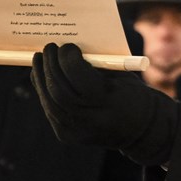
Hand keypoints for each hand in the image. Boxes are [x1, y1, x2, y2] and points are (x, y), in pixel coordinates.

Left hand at [31, 43, 176, 164]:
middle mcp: (89, 118)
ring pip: (49, 100)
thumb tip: (68, 48)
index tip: (67, 45)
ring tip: (39, 59)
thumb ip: (95, 64)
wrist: (141, 129)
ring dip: (41, 77)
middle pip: (58, 88)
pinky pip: (49, 109)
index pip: (77, 75)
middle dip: (50, 65)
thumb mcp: (121, 76)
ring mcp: (76, 130)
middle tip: (48, 47)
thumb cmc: (132, 93)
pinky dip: (44, 91)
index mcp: (108, 100)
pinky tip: (42, 76)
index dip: (68, 58)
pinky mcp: (66, 135)